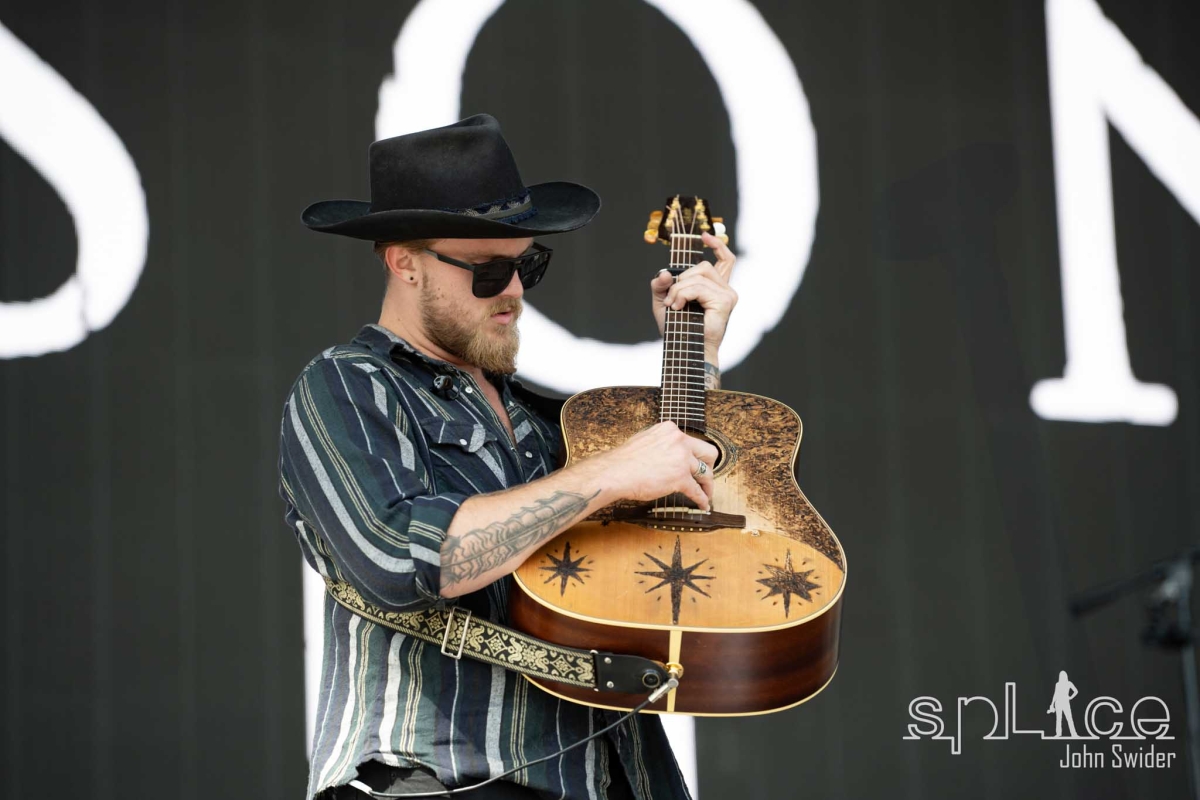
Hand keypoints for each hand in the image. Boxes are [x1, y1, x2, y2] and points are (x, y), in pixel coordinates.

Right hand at [585, 421, 718, 510]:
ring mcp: (682, 459)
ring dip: (707, 485)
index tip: (695, 463)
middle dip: (710, 466)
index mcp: (671, 430)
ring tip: (706, 493)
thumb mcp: (645, 438)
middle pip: (709, 453)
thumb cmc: (624, 460)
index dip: (695, 455)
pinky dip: (702, 499)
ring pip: (706, 473)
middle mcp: (680, 441)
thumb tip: (666, 451)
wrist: (615, 472)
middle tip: (706, 477)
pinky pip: (697, 490)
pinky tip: (702, 504)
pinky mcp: (681, 478)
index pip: (692, 441)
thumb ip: (661, 442)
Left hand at [650, 231, 737, 362]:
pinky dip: (682, 295)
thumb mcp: (662, 303)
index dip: (717, 245)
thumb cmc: (677, 331)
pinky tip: (677, 307)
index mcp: (716, 289)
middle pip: (703, 266)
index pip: (726, 260)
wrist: (684, 351)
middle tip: (670, 300)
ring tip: (672, 306)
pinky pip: (698, 287)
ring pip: (698, 276)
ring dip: (678, 290)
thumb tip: (665, 273)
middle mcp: (726, 290)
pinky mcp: (724, 302)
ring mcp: (727, 295)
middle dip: (681, 281)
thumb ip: (660, 286)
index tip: (704, 235)